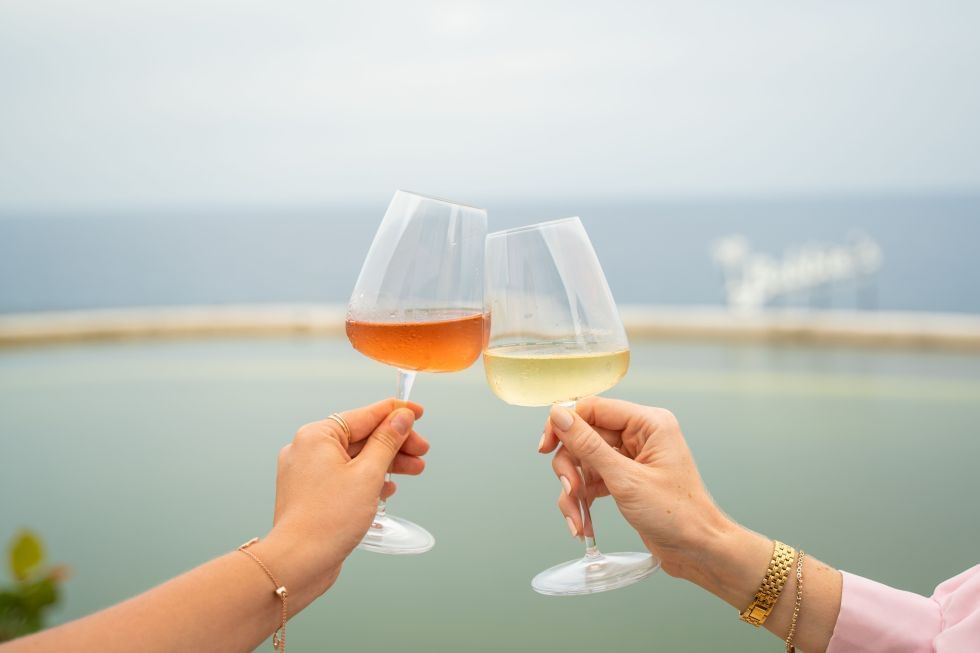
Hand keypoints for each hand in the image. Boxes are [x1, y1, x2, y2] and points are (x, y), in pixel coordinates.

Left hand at [265, 399, 427, 592]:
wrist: (299, 562)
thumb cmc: (327, 519)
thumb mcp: (368, 474)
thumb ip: (387, 442)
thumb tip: (401, 418)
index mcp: (317, 436)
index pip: (365, 415)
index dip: (395, 413)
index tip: (417, 411)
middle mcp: (308, 450)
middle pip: (361, 437)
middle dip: (395, 444)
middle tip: (421, 451)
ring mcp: (308, 473)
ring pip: (355, 458)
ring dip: (386, 463)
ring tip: (415, 470)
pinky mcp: (312, 494)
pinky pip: (345, 477)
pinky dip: (368, 479)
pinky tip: (387, 489)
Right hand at [540, 397, 731, 576]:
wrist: (699, 551)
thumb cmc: (678, 515)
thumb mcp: (626, 479)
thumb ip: (589, 446)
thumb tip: (559, 415)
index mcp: (649, 423)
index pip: (593, 408)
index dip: (564, 425)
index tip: (545, 447)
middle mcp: (640, 435)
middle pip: (584, 437)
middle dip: (571, 467)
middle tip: (569, 490)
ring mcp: (632, 458)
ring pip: (584, 462)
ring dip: (574, 490)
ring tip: (577, 518)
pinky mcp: (625, 479)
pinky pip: (592, 480)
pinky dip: (583, 500)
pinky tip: (583, 524)